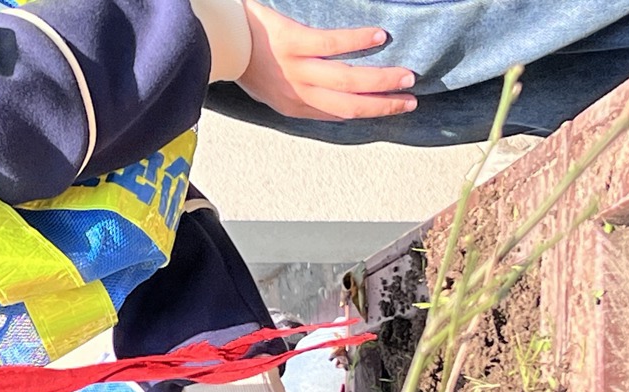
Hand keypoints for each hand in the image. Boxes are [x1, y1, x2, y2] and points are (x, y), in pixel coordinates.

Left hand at [239, 1, 416, 120]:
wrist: (217, 40)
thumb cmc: (245, 58)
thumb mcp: (270, 87)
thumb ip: (298, 91)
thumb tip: (330, 92)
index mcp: (291, 105)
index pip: (336, 115)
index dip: (366, 114)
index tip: (392, 110)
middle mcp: (296, 93)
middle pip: (348, 106)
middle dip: (382, 106)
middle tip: (410, 102)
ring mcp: (295, 69)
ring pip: (345, 81)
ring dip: (380, 81)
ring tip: (406, 77)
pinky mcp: (292, 43)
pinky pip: (330, 44)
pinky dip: (357, 42)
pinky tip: (379, 38)